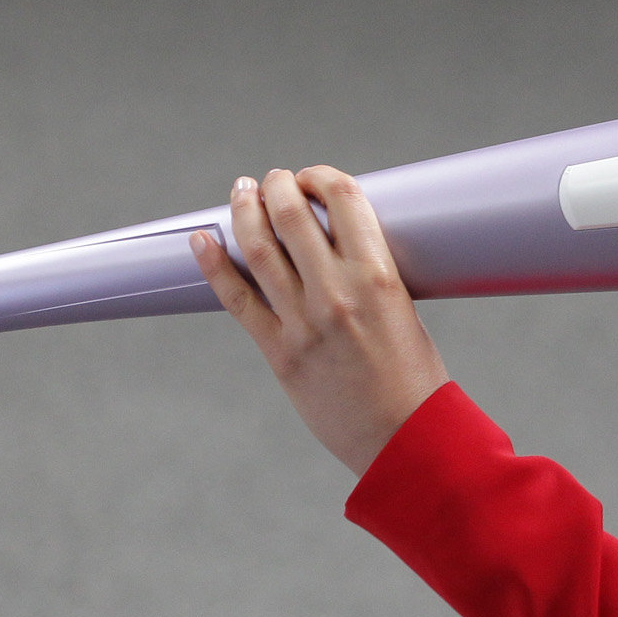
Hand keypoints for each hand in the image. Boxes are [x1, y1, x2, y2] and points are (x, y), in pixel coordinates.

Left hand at [191, 166, 450, 476]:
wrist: (405, 439)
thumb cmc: (416, 378)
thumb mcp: (405, 312)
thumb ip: (370, 278)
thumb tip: (336, 246)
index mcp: (380, 277)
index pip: (344, 199)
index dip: (321, 177)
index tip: (312, 178)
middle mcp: (337, 292)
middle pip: (292, 216)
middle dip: (278, 186)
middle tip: (274, 179)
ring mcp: (303, 322)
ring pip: (259, 249)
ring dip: (245, 211)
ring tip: (242, 191)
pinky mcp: (279, 351)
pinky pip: (236, 298)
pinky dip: (214, 264)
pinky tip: (202, 240)